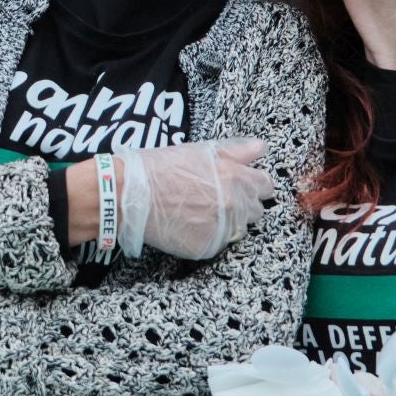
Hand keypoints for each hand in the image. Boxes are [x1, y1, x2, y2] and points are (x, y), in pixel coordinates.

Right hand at [114, 138, 273, 260]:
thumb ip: (235, 152)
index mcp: (236, 178)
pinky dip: (208, 237)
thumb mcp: (199, 151)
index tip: (240, 186)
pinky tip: (189, 225)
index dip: (253, 184)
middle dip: (242, 205)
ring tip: (201, 213)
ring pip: (239, 230)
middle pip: (256, 210)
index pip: (266, 186)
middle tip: (217, 199)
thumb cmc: (161, 167)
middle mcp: (234, 205)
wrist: (130, 194)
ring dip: (227, 223)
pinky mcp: (207, 247)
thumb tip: (259, 149)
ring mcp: (222, 229)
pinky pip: (218, 244)